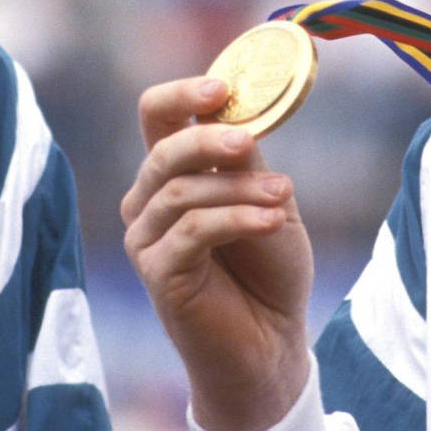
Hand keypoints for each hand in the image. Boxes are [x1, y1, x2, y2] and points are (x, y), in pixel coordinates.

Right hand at [122, 76, 313, 430]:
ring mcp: (146, 238)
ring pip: (181, 192)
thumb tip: (239, 119)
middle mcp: (148, 200)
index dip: (183, 95)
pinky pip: (191, 232)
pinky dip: (236, 220)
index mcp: (172, 172)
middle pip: (162, 150)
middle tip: (248, 141)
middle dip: (208, 140)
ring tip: (283, 198)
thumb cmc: (267, 268)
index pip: (157, 115)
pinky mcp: (157, 273)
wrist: (271, 342)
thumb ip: (247, 164)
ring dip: (238, 190)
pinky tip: (271, 222)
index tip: (222, 87)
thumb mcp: (267, 201)